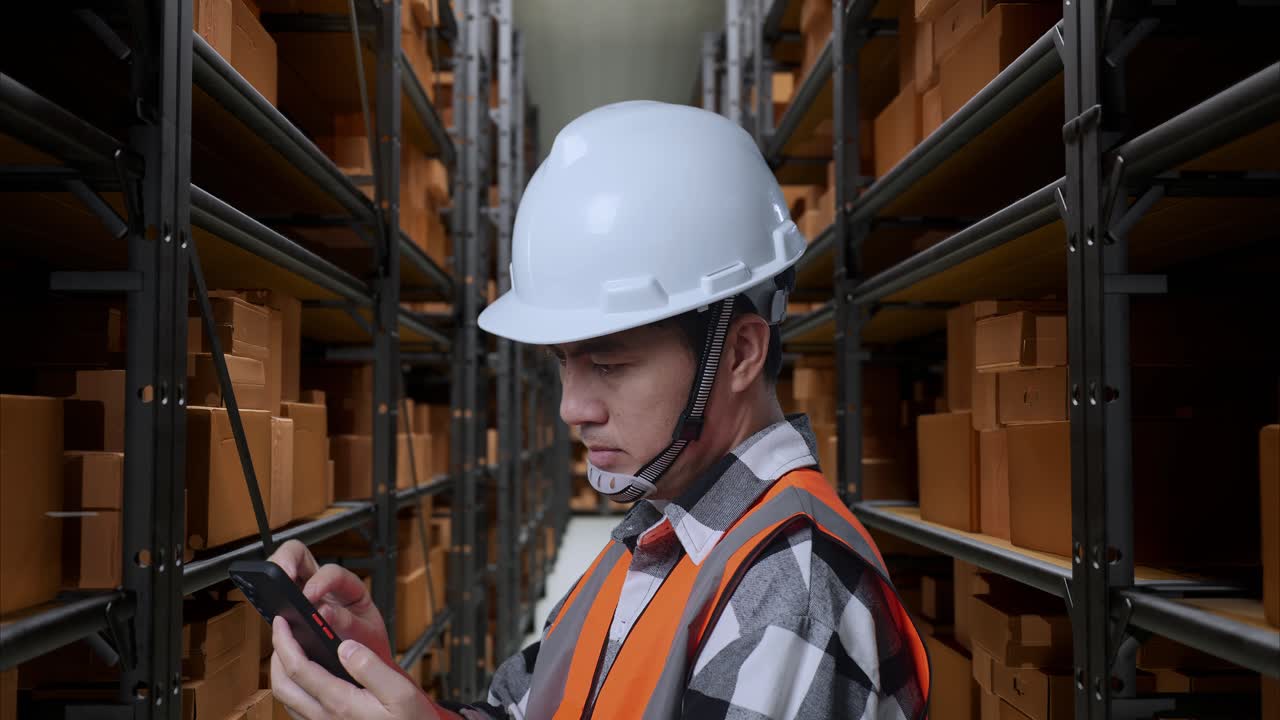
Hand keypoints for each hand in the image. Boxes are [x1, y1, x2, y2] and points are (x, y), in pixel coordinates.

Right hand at [267, 540, 393, 668]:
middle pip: (298, 554)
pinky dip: (267, 598)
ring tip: (267, 591)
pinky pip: (276, 599)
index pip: (331, 572)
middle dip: (285, 559)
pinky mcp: (291, 613)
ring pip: (282, 572)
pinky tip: (265, 607)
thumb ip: (348, 622)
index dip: (319, 581)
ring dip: (273, 577)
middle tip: (277, 575)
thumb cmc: (368, 645)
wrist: (364, 666)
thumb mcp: (366, 634)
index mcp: (348, 588)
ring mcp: (304, 597)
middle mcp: (324, 586)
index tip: (309, 597)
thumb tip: (324, 611)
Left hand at [271, 616, 462, 719]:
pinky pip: (298, 711)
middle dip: (276, 656)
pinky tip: (306, 679)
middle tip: (281, 633)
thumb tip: (346, 646)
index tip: (282, 622)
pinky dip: (292, 689)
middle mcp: (326, 717)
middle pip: (283, 685)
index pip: (299, 668)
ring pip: (287, 700)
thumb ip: (371, 668)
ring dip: (281, 673)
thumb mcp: (400, 693)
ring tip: (289, 652)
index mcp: (341, 703)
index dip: (285, 642)